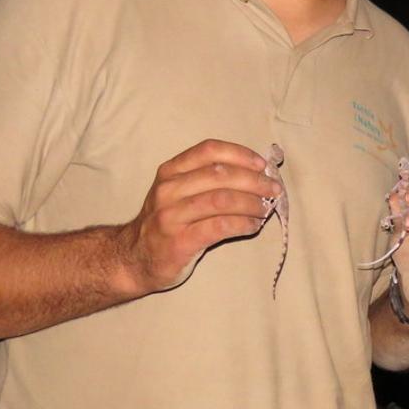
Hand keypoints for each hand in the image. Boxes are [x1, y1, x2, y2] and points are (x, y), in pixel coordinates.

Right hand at [116, 139, 280, 293]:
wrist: (134, 259)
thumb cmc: (168, 221)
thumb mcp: (179, 192)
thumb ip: (209, 180)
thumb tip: (258, 173)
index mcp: (170, 171)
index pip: (209, 150)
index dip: (240, 154)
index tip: (263, 164)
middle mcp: (168, 190)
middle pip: (220, 174)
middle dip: (254, 180)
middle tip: (275, 189)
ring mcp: (172, 216)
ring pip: (222, 200)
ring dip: (252, 202)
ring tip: (267, 208)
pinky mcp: (180, 241)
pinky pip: (220, 226)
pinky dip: (243, 223)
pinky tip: (254, 225)